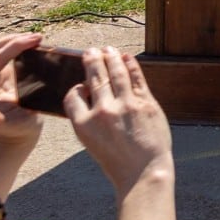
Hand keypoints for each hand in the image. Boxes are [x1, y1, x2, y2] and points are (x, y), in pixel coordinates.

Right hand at [64, 49, 175, 219]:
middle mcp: (102, 112)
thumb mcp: (90, 142)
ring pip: (116, 73)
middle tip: (91, 50)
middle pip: (95, 79)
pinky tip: (126, 57)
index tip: (81, 84)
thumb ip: (87, 118)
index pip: (73, 96)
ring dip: (111, 57)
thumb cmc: (116, 159)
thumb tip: (89, 93)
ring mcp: (125, 105)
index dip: (76, 88)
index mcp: (83, 125)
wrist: (142, 171)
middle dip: (92, 61)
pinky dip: (131, 65)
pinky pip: (136, 78)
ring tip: (108, 49)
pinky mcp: (146, 103)